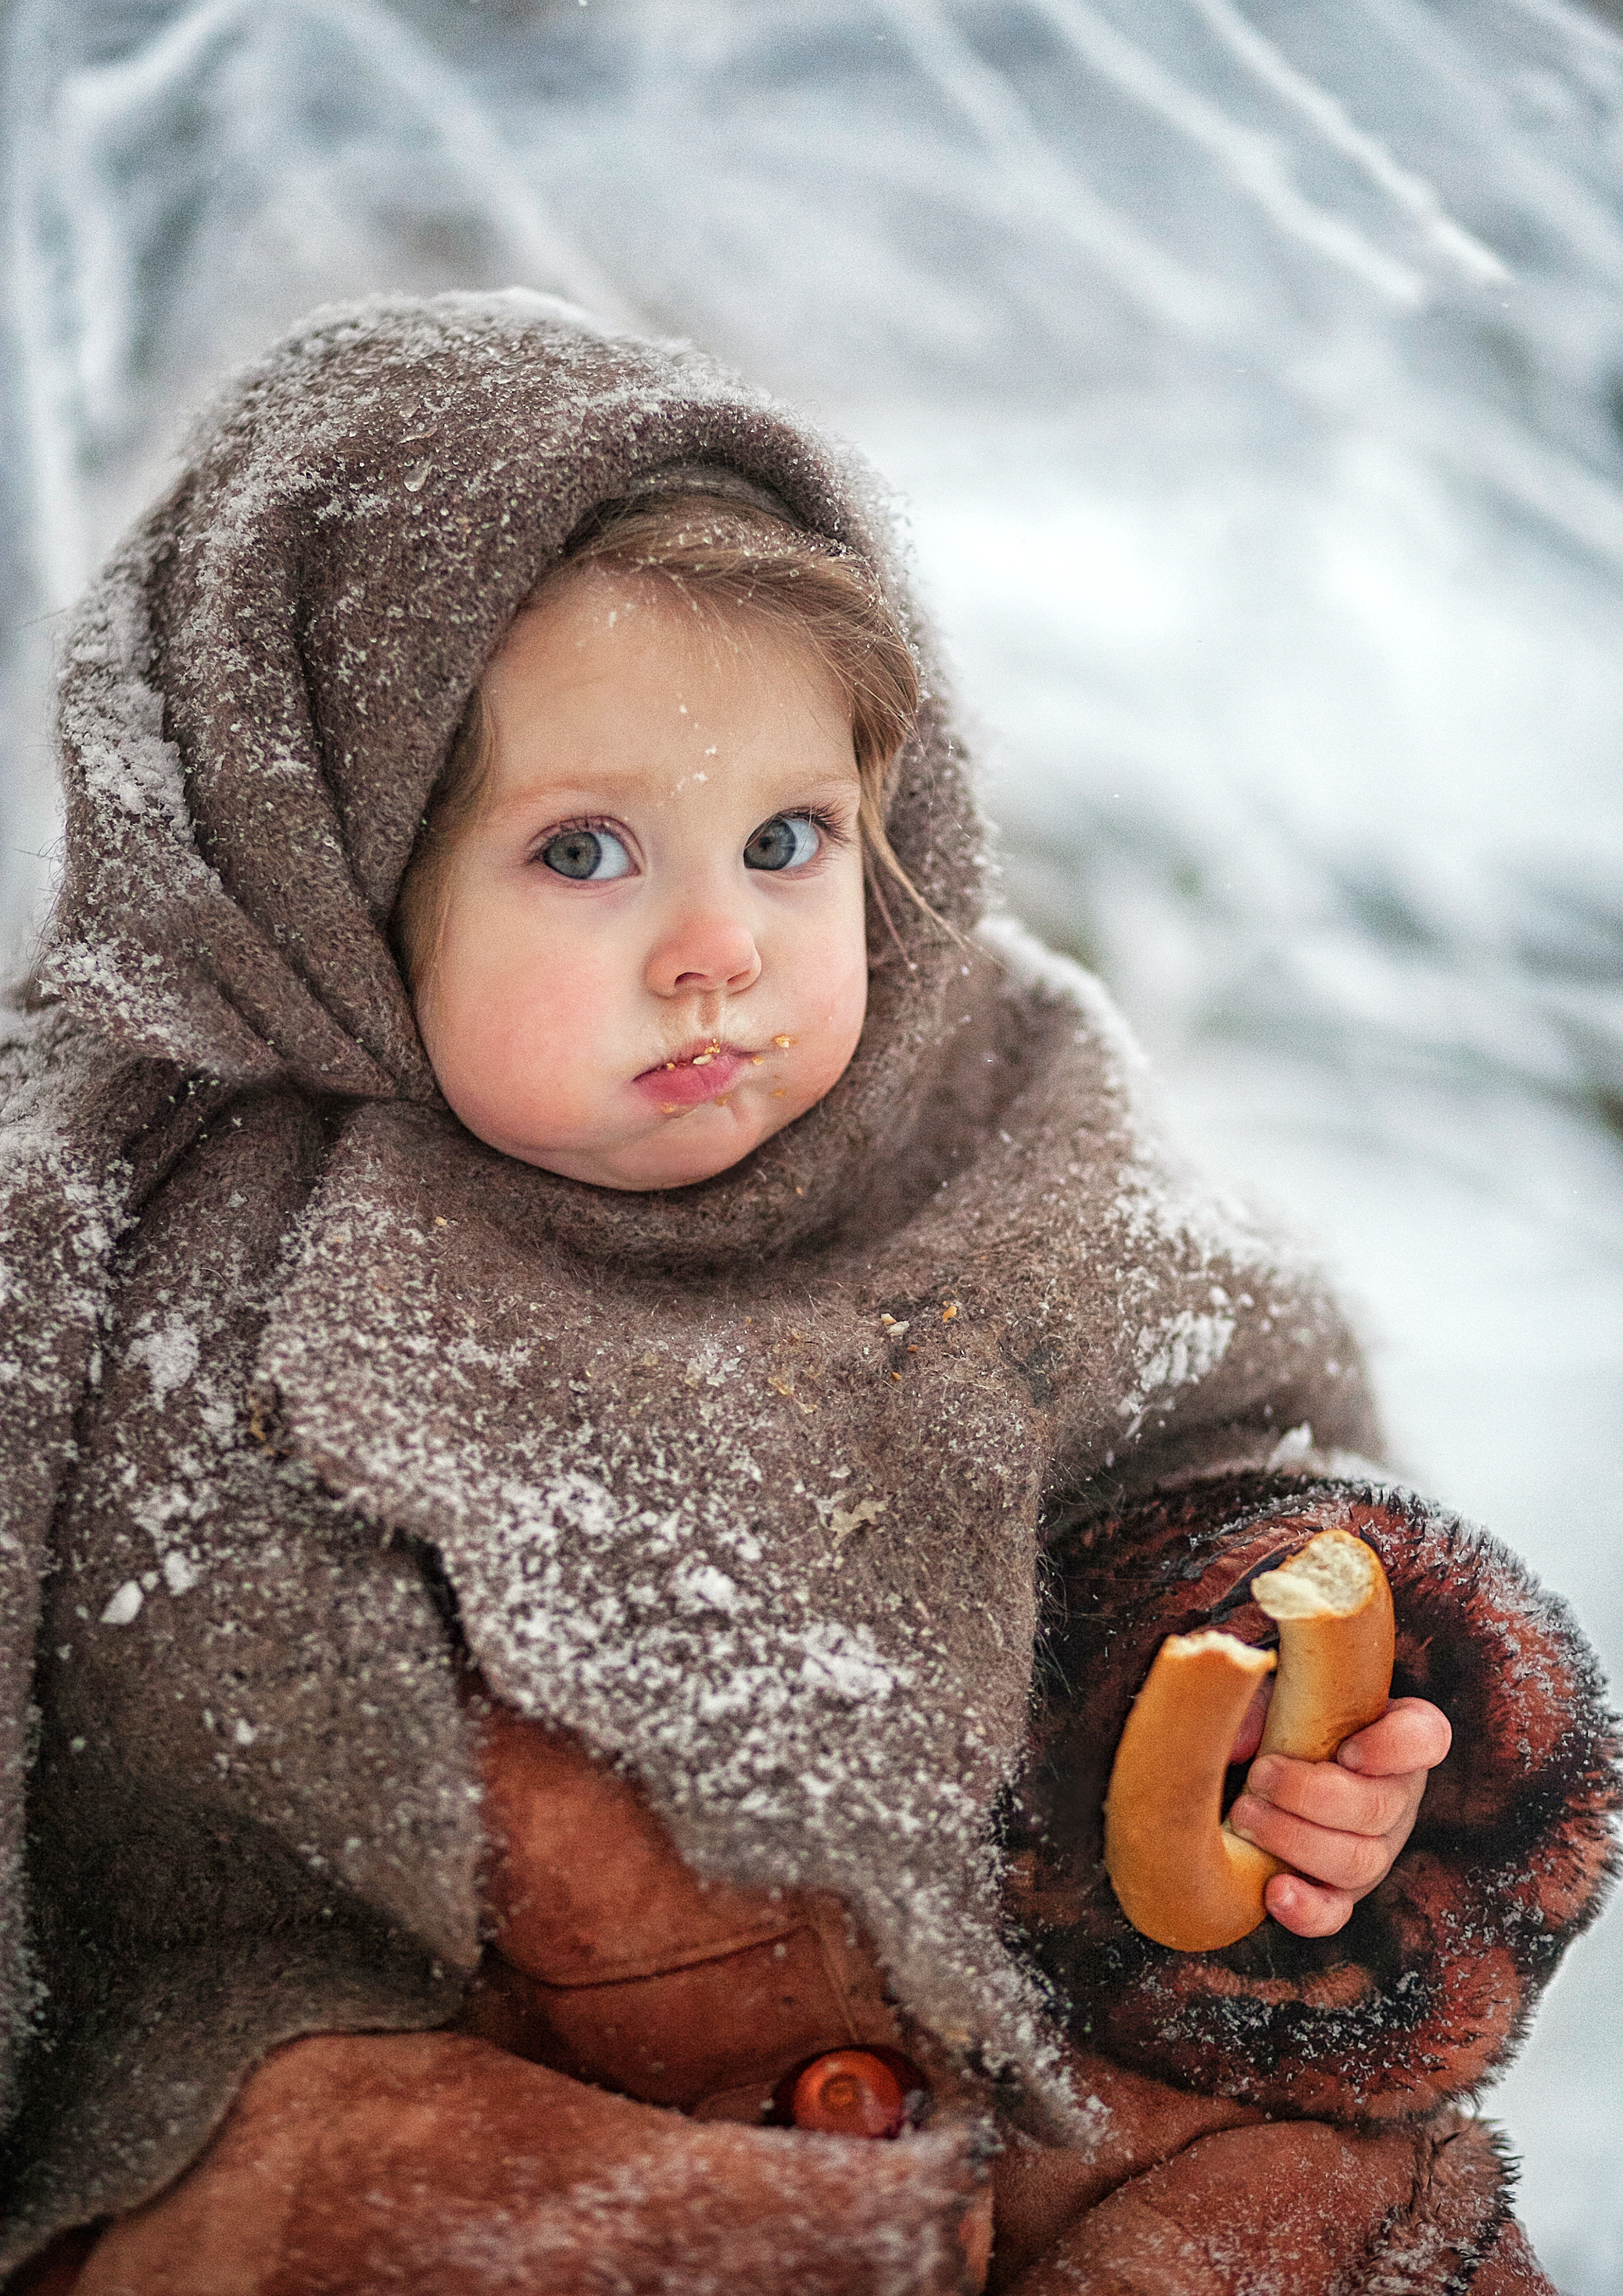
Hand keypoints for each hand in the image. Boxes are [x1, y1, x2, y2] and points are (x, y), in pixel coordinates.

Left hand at [1225, 1689, 1452, 1938]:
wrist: (1260, 1768)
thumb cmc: (1279, 1715)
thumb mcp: (1273, 1694)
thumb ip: (1258, 1705)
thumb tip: (1236, 1742)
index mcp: (1396, 1737)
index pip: (1424, 1738)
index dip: (1393, 1749)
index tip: (1346, 1751)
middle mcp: (1397, 1797)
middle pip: (1378, 1808)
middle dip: (1312, 1795)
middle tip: (1259, 1775)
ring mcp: (1375, 1849)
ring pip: (1359, 1861)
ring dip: (1297, 1841)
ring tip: (1246, 1816)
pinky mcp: (1341, 1890)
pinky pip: (1336, 1912)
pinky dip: (1308, 1910)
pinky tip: (1275, 1893)